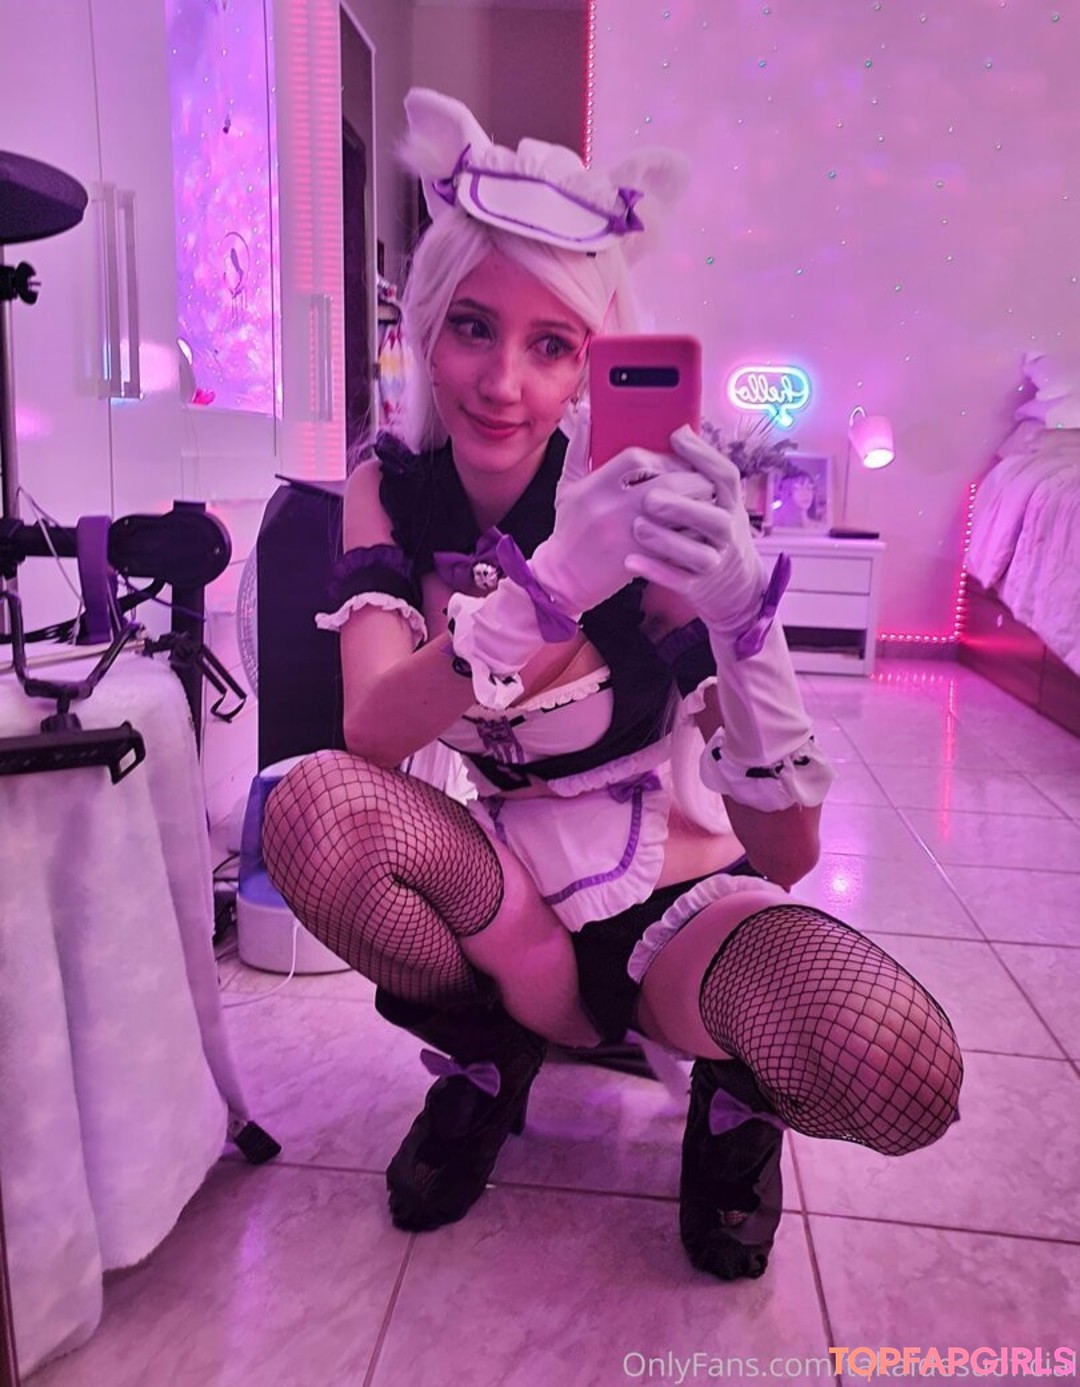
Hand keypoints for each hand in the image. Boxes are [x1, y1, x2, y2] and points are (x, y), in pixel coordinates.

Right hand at [533, 410, 714, 616]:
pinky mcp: (638, 560)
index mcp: (593, 487)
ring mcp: (625, 536)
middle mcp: (610, 509)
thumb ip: (579, 447)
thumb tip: (587, 410)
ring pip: (675, 513)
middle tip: (702, 479)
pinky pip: (673, 541)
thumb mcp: (567, 486)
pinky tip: (696, 528)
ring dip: (696, 505)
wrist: (560, 580)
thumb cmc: (568, 529)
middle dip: (690, 479)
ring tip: (705, 500)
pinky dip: (689, 532)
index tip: (675, 460)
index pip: (636, 457)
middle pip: (665, 484)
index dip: (662, 456)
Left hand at [624, 425, 764, 637]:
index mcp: (729, 505)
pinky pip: (680, 581)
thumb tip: (676, 430)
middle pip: (715, 517)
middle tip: (648, 497)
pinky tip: (631, 562)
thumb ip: (695, 475)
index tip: (676, 436)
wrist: (734, 588)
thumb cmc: (710, 533)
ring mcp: (716, 562)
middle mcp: (728, 532)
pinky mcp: (699, 587)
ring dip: (668, 540)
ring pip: (699, 554)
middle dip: (683, 506)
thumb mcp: (714, 504)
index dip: (704, 455)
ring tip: (637, 528)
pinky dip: (657, 572)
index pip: (726, 476)